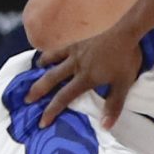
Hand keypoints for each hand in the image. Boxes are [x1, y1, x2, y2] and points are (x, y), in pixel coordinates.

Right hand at [26, 25, 142, 129]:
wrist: (125, 26)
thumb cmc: (126, 55)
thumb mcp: (123, 83)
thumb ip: (114, 104)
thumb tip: (105, 126)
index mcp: (85, 78)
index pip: (64, 98)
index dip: (52, 111)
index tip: (42, 122)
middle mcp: (75, 64)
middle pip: (51, 78)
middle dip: (38, 90)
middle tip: (27, 99)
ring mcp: (74, 47)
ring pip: (52, 57)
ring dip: (43, 63)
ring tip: (37, 66)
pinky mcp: (78, 34)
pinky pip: (61, 41)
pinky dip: (54, 44)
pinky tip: (53, 42)